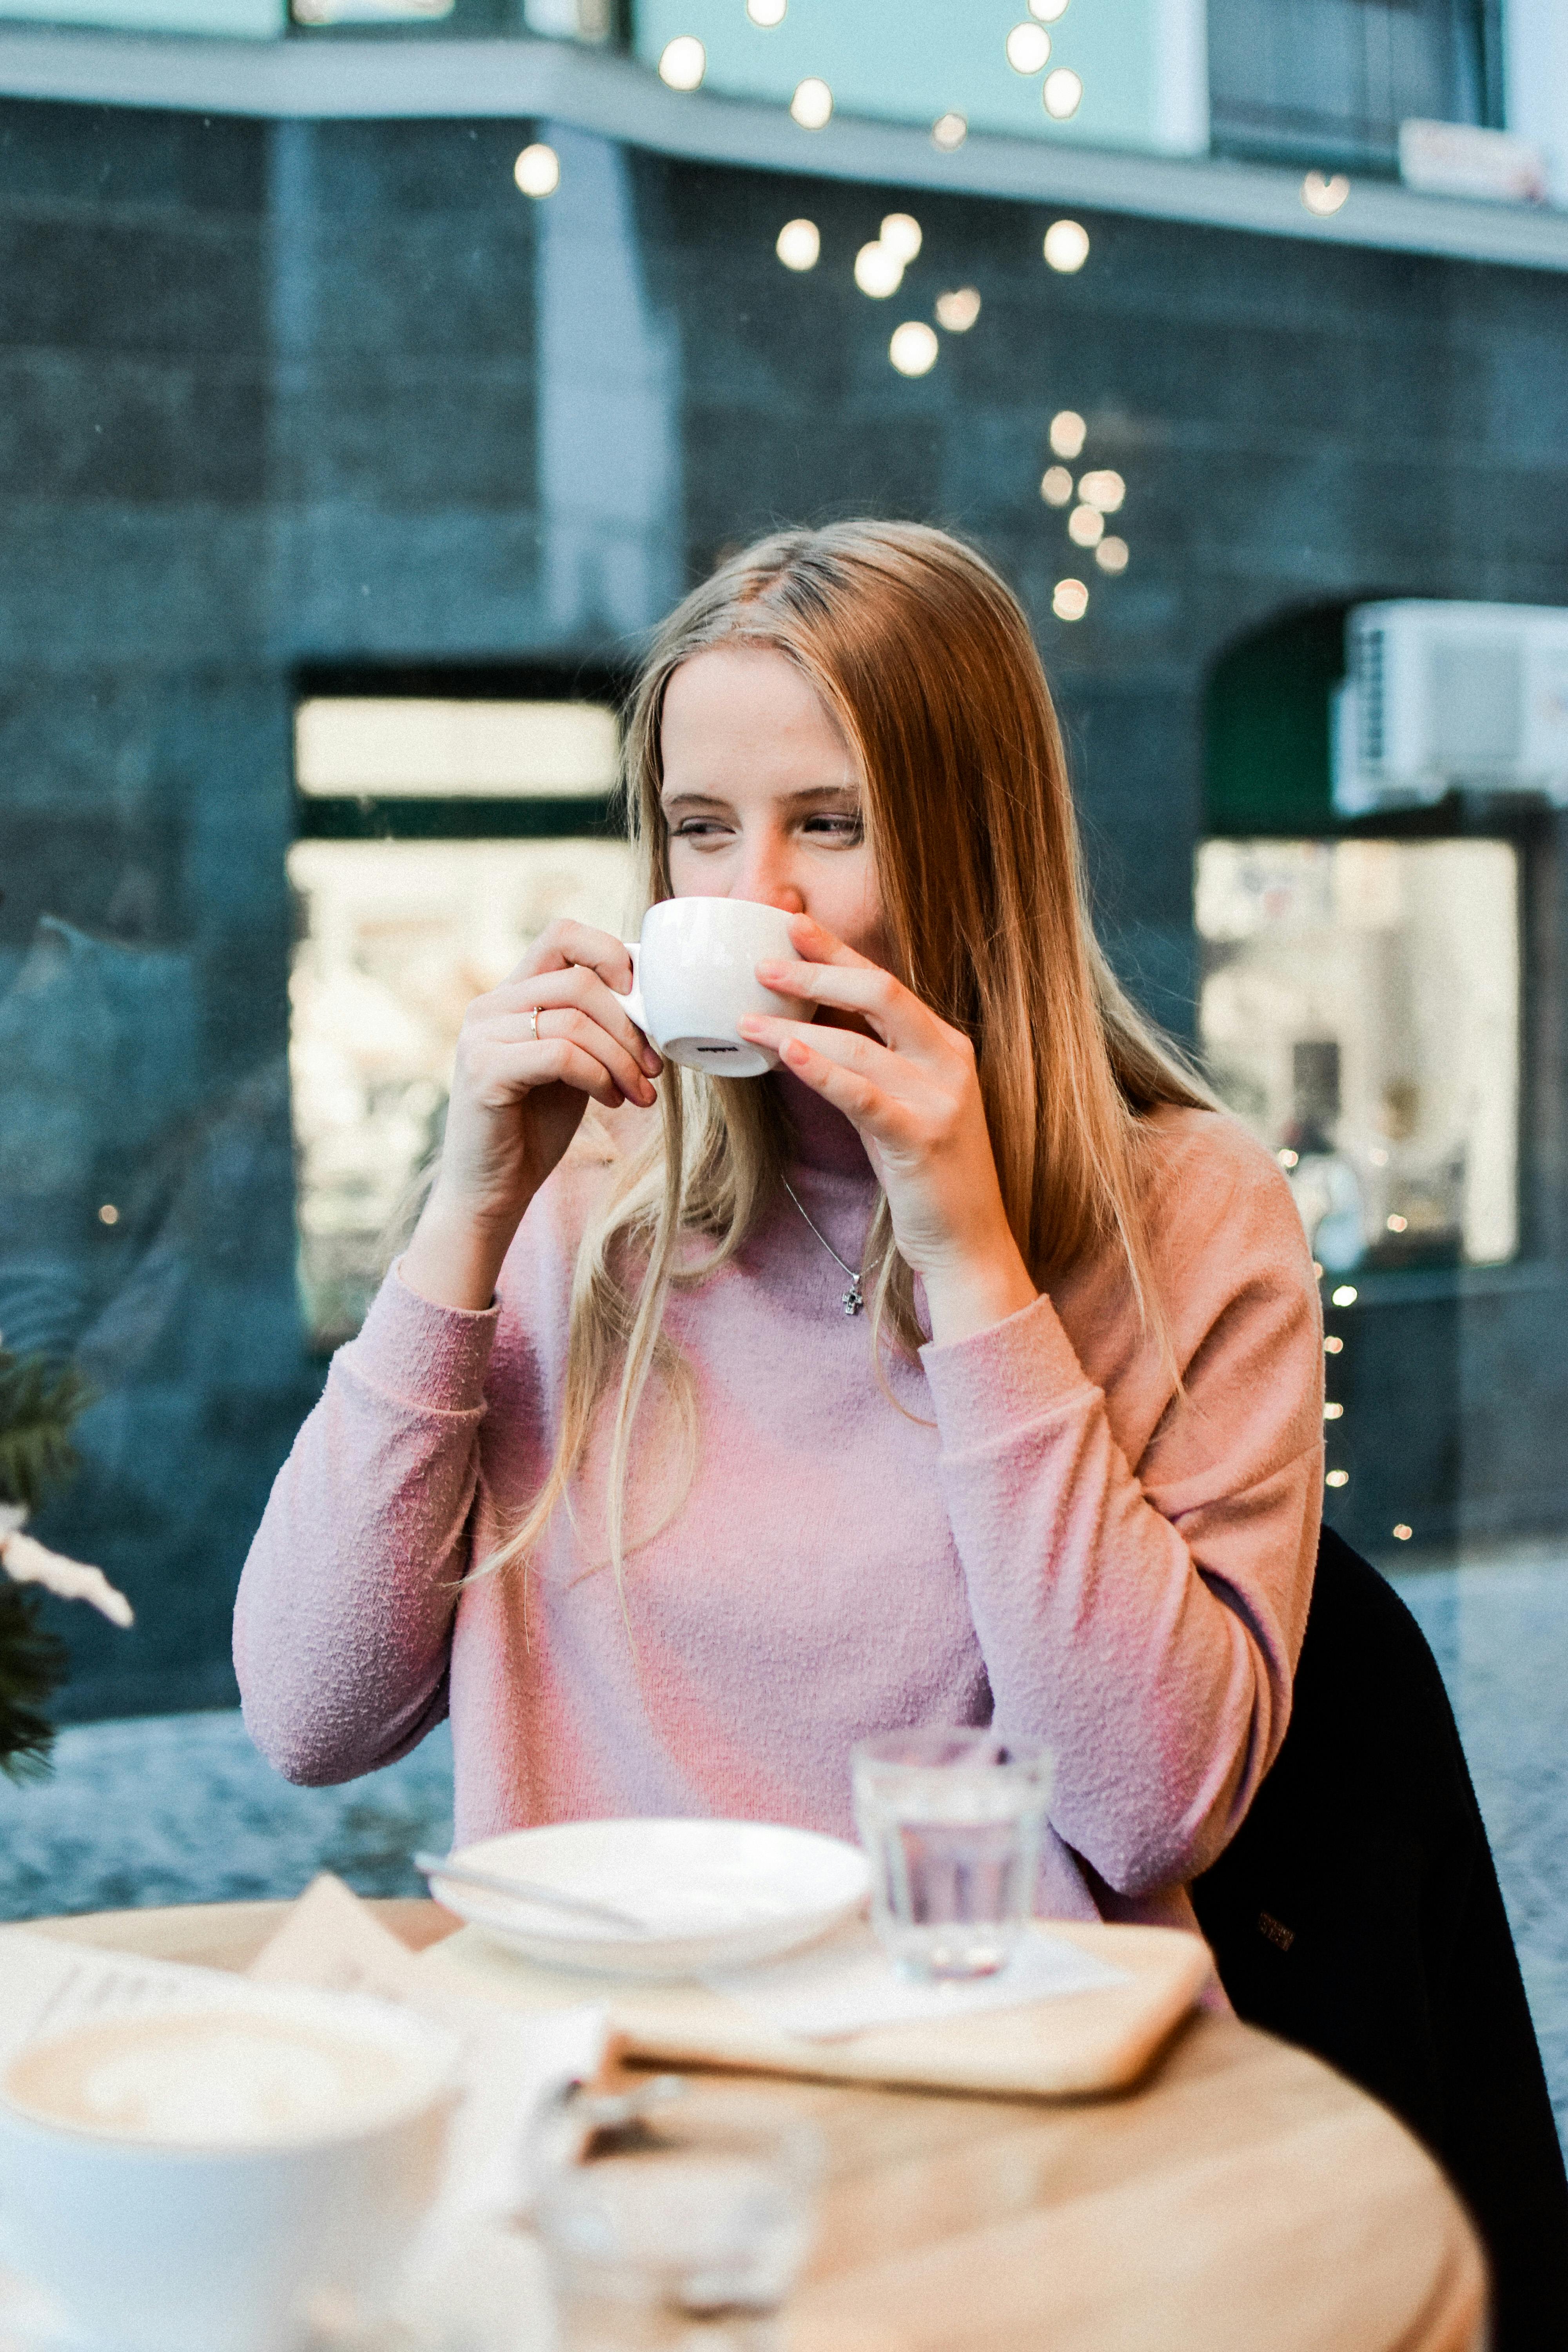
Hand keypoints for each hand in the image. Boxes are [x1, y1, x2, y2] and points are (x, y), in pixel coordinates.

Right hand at [401, 920, 661, 1311]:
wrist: (493, 1188)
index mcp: (512, 995)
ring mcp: (481, 1036)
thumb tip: (653, 1001)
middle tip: (653, 1067)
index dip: (609, 952)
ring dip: (622, 1058)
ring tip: (639, 1093)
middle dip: (629, 1024)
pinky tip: (612, 1102)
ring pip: (574, 1018)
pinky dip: (599, 1077)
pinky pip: (561, 1055)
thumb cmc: (536, 1126)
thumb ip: (594, 1026)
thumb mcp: (573, 1063)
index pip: (561, 935)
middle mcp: (490, 1006)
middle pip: (578, 979)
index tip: (641, 996)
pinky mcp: (484, 1071)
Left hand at [739, 916, 1037, 1344]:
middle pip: (879, 991)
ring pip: (860, 1043)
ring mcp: (940, 1098)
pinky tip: (788, 1051)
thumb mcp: (900, 1104)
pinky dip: (823, 1069)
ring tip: (746, 1019)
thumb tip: (805, 1028)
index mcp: (944, 1044)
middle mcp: (948, 1060)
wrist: (968, 1242)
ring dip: (796, 1026)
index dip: (836, 949)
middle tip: (762, 962)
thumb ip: (868, 1064)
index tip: (790, 922)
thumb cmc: (927, 1175)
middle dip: (818, 969)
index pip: (885, 982)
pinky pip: (864, 1094)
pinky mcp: (921, 1137)